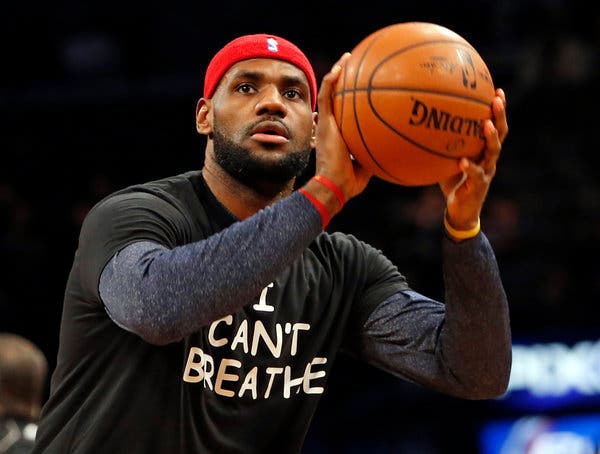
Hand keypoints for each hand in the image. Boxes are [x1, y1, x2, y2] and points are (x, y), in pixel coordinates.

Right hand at [313, 53, 372, 202]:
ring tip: (347, 57)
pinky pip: (327, 95)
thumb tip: (392, 149)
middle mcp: (331, 126)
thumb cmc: (350, 182)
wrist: (335, 185)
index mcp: (339, 135)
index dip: (349, 101)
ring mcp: (327, 123)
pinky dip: (332, 80)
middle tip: (353, 67)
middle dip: (343, 81)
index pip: (342, 114)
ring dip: (337, 73)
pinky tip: (341, 66)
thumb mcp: (367, 166)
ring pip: (329, 92)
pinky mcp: (325, 122)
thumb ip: (374, 153)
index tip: (360, 90)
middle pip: (336, 98)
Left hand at [439, 88, 507, 229]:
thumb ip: (441, 144)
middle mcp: (489, 158)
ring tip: (486, 125)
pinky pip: (476, 175)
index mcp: (483, 150)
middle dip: (500, 116)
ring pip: (493, 151)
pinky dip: (470, 168)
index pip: (495, 125)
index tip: (497, 90)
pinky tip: (462, 161)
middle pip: (500, 133)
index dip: (498, 109)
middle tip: (497, 99)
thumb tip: (421, 124)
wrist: (460, 210)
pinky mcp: (479, 186)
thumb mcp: (446, 159)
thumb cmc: (453, 182)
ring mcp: (486, 171)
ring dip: (490, 137)